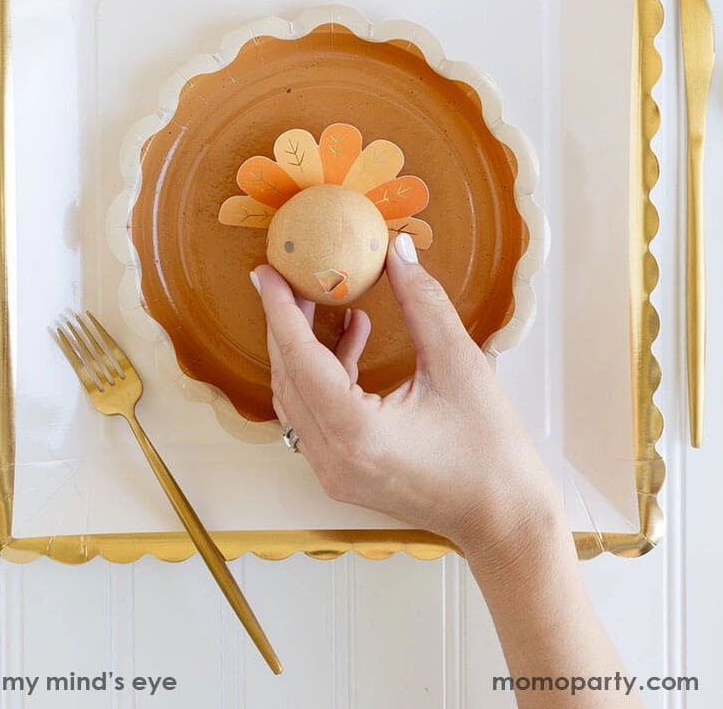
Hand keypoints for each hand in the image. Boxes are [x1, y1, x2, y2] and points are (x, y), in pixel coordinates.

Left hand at [251, 232, 562, 563]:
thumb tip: (397, 251)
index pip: (299, 357)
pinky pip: (315, 413)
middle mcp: (332, 457)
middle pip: (289, 376)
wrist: (506, 520)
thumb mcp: (459, 365)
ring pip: (297, 395)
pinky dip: (324, 373)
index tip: (267, 269)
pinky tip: (352, 336)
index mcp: (355, 432)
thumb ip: (423, 302)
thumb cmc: (491, 453)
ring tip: (324, 298)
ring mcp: (333, 471)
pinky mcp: (343, 472)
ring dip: (305, 347)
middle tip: (294, 274)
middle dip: (288, 322)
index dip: (280, 308)